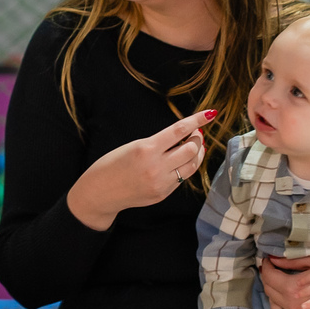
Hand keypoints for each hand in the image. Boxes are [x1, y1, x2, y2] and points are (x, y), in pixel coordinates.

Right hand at [66, 109, 215, 229]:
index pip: (179, 131)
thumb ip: (158, 143)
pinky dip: (186, 167)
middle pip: (192, 148)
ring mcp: (161, 183)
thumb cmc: (111, 165)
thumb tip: (184, 137)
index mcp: (146, 149)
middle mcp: (156, 166)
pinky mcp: (162, 194)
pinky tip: (181, 162)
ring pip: (192, 165)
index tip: (210, 114)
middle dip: (197, 138)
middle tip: (195, 133)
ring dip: (197, 153)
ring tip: (194, 147)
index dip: (197, 120)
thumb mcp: (132, 146)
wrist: (99, 193)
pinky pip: (182, 178)